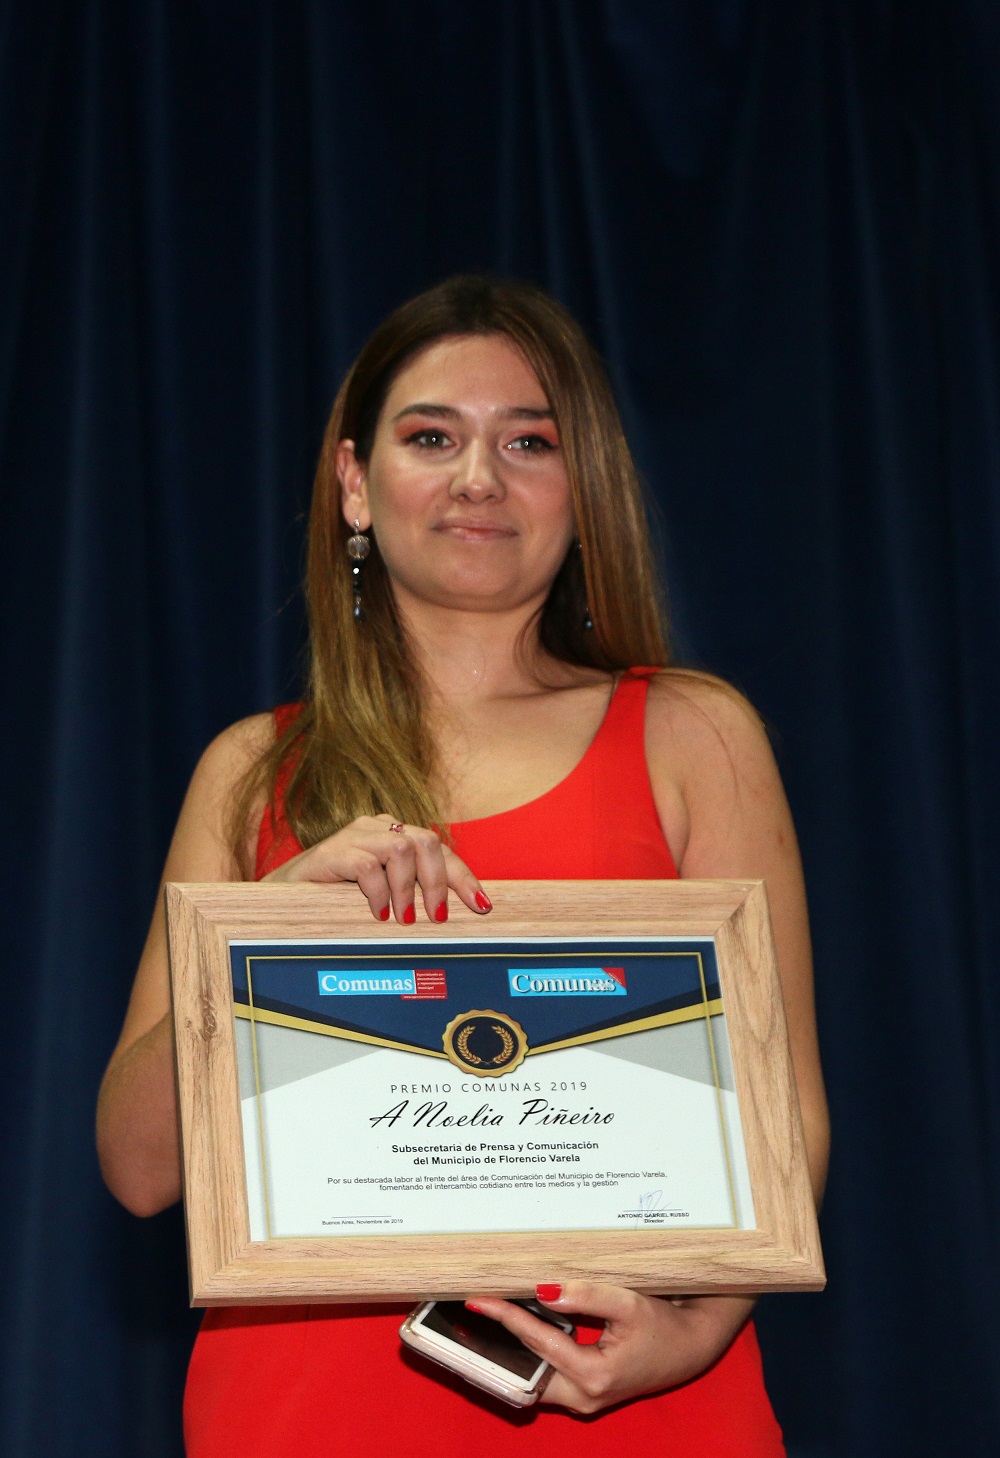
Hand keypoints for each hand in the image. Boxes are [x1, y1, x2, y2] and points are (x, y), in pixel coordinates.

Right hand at [262, 813, 491, 923]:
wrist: (285, 896)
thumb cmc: (339, 898)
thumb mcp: (384, 897)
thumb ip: (413, 896)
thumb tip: (453, 918)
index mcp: (395, 835)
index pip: (439, 849)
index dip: (463, 877)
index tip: (481, 906)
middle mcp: (378, 828)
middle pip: (426, 841)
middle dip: (437, 882)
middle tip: (436, 917)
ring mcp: (355, 835)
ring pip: (401, 849)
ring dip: (407, 889)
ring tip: (402, 918)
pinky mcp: (332, 850)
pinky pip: (367, 865)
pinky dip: (378, 893)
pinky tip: (376, 914)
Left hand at [468, 1282, 755, 1413]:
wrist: (691, 1345)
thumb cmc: (664, 1325)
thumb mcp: (629, 1303)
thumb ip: (587, 1294)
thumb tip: (543, 1289)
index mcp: (594, 1376)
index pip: (537, 1343)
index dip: (506, 1318)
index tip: (480, 1299)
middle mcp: (584, 1397)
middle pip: (526, 1373)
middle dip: (496, 1346)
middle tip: (468, 1315)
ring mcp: (583, 1399)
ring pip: (534, 1378)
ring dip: (511, 1352)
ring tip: (484, 1319)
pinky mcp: (584, 1392)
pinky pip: (547, 1376)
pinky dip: (529, 1354)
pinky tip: (513, 1330)